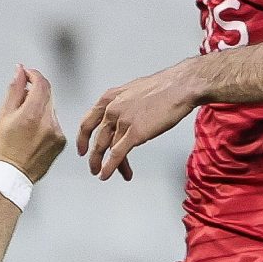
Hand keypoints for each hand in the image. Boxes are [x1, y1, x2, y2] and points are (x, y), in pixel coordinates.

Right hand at [0, 64, 65, 182]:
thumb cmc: (3, 147)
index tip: (26, 74)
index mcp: (32, 114)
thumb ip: (15, 90)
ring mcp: (57, 132)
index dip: (34, 74)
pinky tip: (32, 136)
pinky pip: (54, 123)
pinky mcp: (61, 141)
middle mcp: (48, 122)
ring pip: (51, 109)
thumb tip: (20, 71)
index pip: (41, 83)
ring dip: (40, 108)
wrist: (11, 176)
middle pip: (47, 94)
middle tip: (20, 101)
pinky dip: (45, 123)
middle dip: (35, 92)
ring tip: (24, 124)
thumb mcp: (3, 115)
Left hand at [77, 61, 203, 180]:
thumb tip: (121, 117)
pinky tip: (106, 174)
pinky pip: (116, 154)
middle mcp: (112, 109)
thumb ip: (122, 104)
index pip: (87, 122)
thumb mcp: (132, 91)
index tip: (82, 149)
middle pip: (97, 139)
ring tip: (104, 174)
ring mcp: (122, 121)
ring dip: (105, 164)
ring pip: (107, 148)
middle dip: (94, 157)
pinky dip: (109, 167)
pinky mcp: (135, 133)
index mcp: (109, 98)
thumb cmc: (163, 88)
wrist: (180, 87)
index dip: (82, 138)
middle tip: (93, 167)